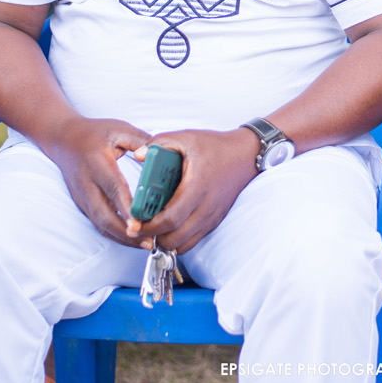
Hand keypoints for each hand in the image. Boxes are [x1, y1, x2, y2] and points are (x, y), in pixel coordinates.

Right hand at [47, 117, 152, 244]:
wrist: (63, 140)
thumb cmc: (94, 133)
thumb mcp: (119, 129)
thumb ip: (141, 140)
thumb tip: (164, 154)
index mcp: (97, 163)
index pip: (112, 188)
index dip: (126, 207)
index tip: (140, 222)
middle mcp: (87, 184)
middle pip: (104, 214)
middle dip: (125, 232)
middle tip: (149, 241)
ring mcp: (83, 197)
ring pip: (101, 224)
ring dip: (122, 238)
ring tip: (146, 244)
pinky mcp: (83, 205)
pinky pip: (99, 224)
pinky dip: (115, 234)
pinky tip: (133, 239)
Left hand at [133, 127, 259, 253]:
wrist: (246, 155)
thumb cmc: (216, 146)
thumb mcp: (186, 137)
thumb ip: (160, 143)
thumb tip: (138, 155)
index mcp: (197, 188)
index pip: (171, 219)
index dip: (150, 226)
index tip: (135, 223)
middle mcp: (206, 208)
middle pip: (175, 238)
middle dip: (153, 237)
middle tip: (139, 226)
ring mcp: (211, 217)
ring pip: (184, 244)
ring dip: (165, 241)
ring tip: (153, 228)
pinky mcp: (214, 221)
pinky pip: (193, 241)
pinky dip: (178, 240)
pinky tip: (168, 227)